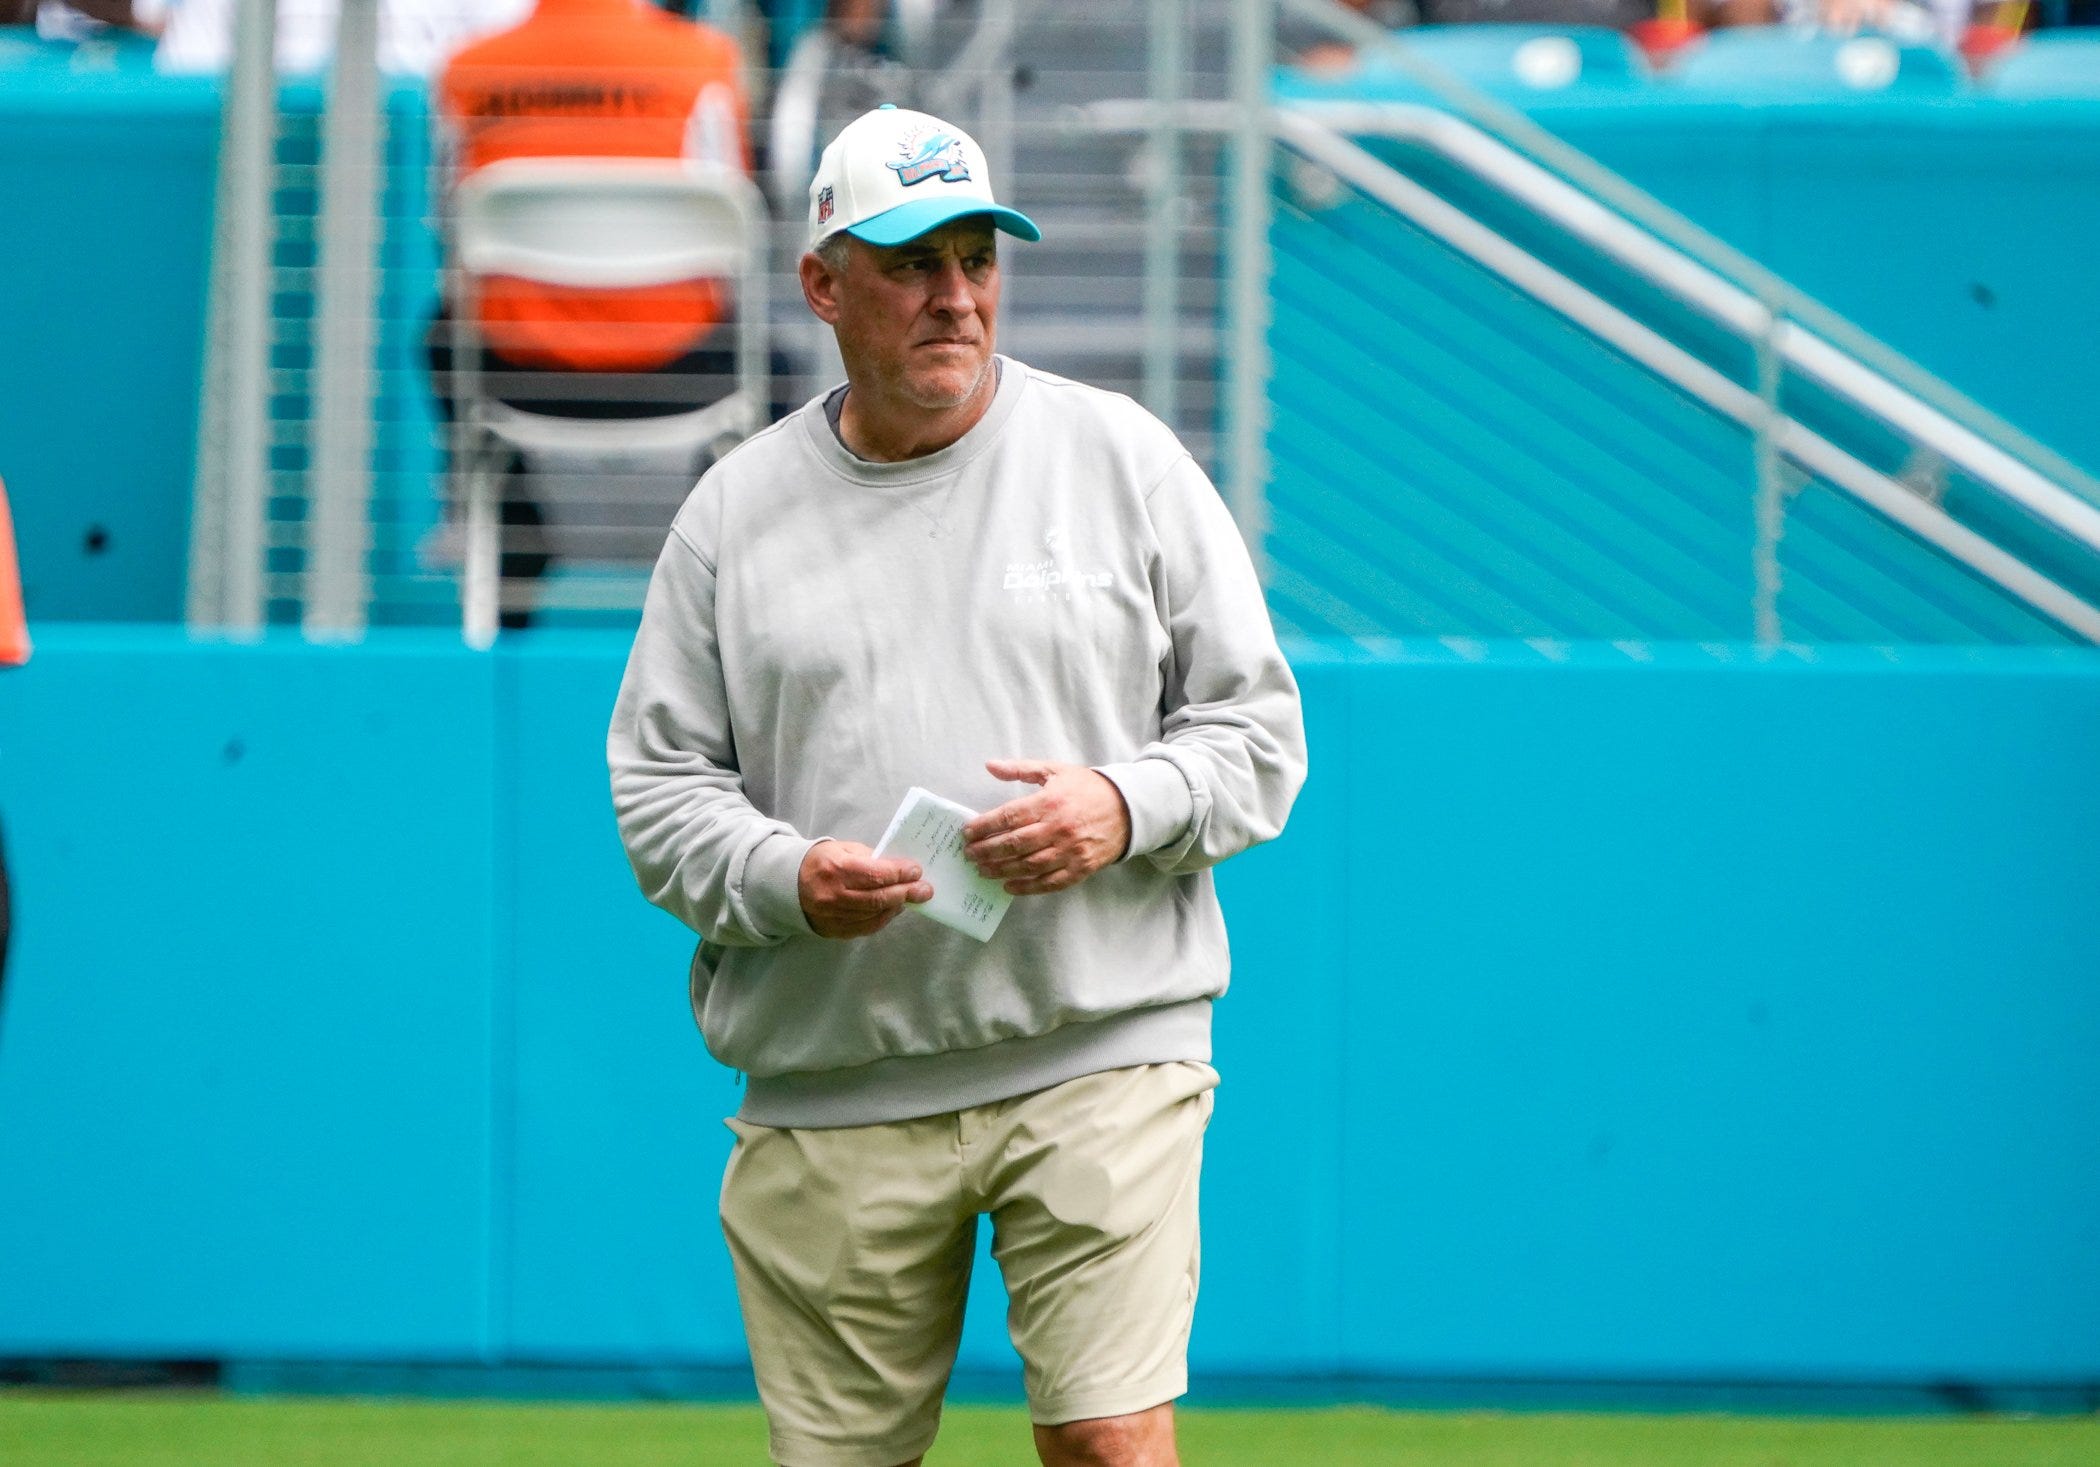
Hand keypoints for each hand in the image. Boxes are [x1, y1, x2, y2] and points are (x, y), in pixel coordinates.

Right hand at [798, 840, 931, 939]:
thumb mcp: (842, 849)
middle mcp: (833, 895)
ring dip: (896, 906)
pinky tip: (894, 909)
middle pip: (877, 898)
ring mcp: (833, 916)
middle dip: (905, 893)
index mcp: (835, 869)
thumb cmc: (821, 861)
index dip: (899, 873)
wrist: (788, 884)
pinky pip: (865, 927)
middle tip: (925, 890)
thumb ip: (869, 858)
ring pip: (873, 915)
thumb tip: (897, 868)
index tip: (916, 871)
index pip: (875, 874)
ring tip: (911, 898)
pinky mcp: (833, 930)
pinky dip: (883, 918)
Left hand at [963, 760, 1130, 895]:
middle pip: (1014, 844)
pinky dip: (1027, 887)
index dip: (984, 826)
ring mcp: (1070, 851)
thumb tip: (989, 765)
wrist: (1127, 808)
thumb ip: (1020, 769)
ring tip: (982, 870)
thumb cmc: (1087, 788)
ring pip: (1028, 866)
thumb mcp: (1054, 770)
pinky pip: (1049, 882)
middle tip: (969, 854)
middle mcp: (1058, 828)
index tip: (966, 832)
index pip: (1008, 817)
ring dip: (1001, 870)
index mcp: (1050, 802)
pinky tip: (1009, 886)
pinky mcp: (1080, 868)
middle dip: (987, 850)